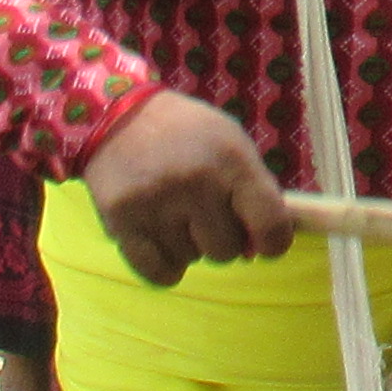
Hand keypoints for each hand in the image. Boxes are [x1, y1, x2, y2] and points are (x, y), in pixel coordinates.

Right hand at [77, 92, 290, 284]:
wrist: (117, 117)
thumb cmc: (186, 133)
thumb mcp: (232, 143)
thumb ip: (253, 191)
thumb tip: (259, 249)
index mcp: (231, 160)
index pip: (270, 224)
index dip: (274, 242)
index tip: (264, 242)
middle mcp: (195, 183)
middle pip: (227, 251)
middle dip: (220, 237)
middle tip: (203, 212)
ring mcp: (156, 205)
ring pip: (191, 261)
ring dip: (187, 245)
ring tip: (174, 212)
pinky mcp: (122, 223)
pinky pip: (158, 273)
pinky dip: (163, 265)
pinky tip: (160, 239)